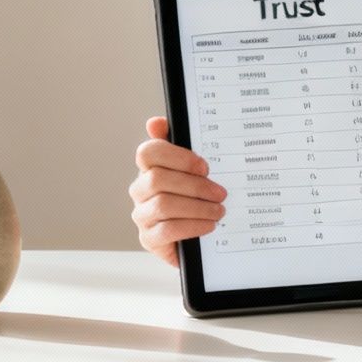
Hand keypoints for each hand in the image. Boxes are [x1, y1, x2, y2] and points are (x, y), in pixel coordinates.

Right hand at [130, 116, 226, 265]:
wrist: (197, 238)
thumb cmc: (194, 198)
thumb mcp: (193, 172)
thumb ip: (180, 146)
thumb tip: (155, 123)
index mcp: (148, 168)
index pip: (148, 152)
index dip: (177, 157)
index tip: (204, 166)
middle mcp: (140, 190)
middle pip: (158, 179)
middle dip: (195, 186)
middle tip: (220, 193)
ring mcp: (142, 215)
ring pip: (163, 204)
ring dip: (197, 207)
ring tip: (219, 211)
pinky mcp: (149, 239)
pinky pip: (168, 230)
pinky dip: (193, 226)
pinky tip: (209, 225)